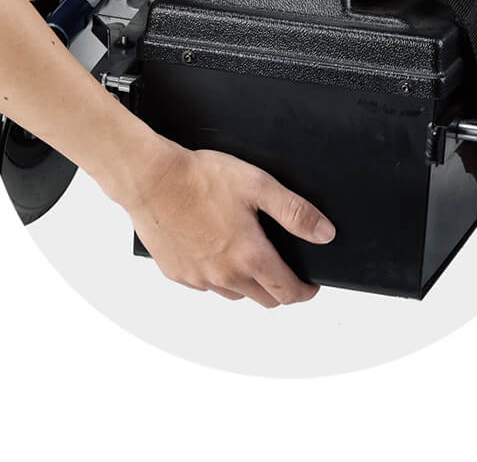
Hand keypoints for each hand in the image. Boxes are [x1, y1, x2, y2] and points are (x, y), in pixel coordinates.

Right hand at [114, 144, 335, 306]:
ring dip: (247, 282)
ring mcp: (199, 279)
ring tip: (247, 254)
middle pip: (264, 299)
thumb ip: (295, 212)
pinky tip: (215, 249)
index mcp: (249, 256)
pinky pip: (206, 285)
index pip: (288, 292)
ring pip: (234, 294)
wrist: (151, 179)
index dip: (306, 291)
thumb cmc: (201, 178)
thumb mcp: (258, 185)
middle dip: (279, 288)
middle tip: (282, 267)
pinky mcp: (177, 274)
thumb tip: (325, 234)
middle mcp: (225, 276)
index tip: (311, 285)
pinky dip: (217, 275)